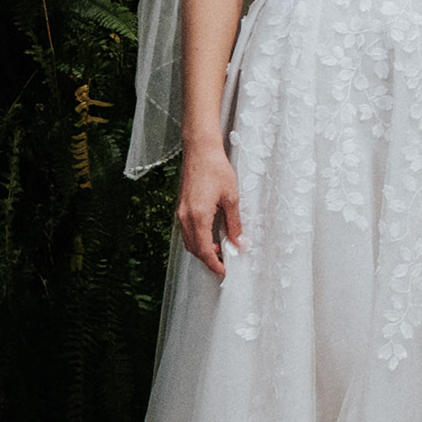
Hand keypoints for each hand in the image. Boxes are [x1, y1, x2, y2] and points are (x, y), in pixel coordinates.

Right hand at [175, 144, 243, 279]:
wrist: (200, 150)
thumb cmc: (216, 169)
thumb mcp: (231, 198)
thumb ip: (234, 223)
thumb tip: (240, 243)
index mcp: (198, 217)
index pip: (204, 250)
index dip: (214, 264)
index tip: (224, 271)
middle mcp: (185, 217)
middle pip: (194, 249)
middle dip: (208, 259)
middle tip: (224, 264)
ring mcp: (181, 212)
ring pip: (188, 241)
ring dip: (202, 249)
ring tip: (220, 249)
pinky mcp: (181, 207)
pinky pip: (186, 230)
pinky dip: (197, 238)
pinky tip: (211, 235)